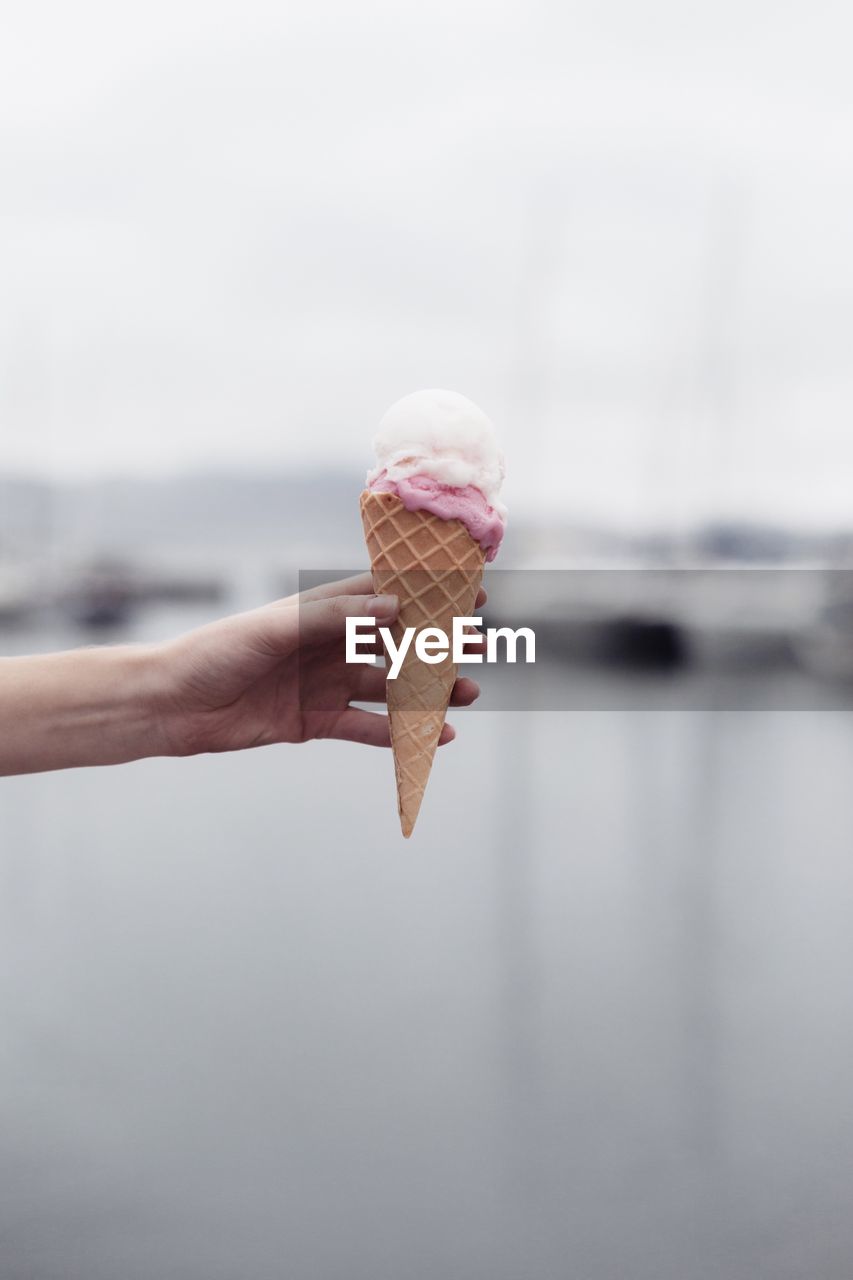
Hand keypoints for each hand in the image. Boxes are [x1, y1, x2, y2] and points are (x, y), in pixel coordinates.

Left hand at [155, 573, 484, 755]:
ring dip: (429, 692)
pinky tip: (434, 736)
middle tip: (483, 646)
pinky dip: (400, 733)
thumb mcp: (276, 629)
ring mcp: (325, 684)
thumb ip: (334, 617)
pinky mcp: (315, 722)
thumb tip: (393, 605)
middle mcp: (328, 644)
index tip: (470, 593)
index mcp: (321, 611)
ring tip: (468, 694)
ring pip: (389, 687)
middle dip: (439, 645)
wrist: (172, 706)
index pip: (384, 596)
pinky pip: (366, 727)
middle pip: (396, 643)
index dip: (428, 594)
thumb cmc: (217, 652)